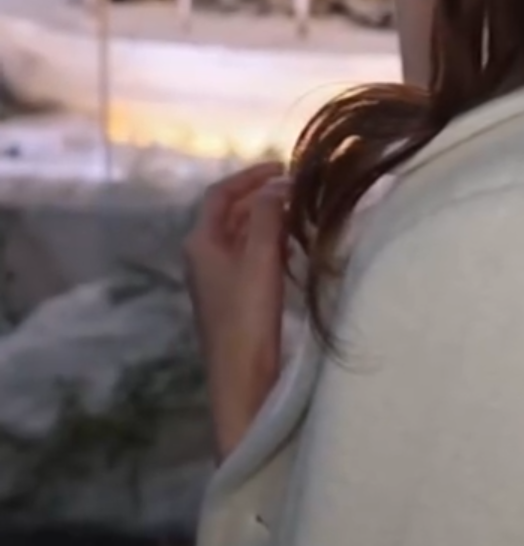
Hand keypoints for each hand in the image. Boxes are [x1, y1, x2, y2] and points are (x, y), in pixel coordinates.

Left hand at [184, 163, 291, 463]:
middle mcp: (201, 257)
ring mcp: (214, 280)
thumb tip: (278, 182)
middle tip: (298, 190)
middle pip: (230, 214)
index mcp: (201, 242)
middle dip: (262, 197)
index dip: (250, 175)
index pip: (221, 194)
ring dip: (267, 221)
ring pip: (240, 237)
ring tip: (300, 215)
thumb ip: (269, 215)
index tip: (284, 166)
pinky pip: (247, 259)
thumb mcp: (261, 258)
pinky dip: (268, 246)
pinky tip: (292, 253)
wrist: (241, 380)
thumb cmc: (248, 317)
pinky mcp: (229, 300)